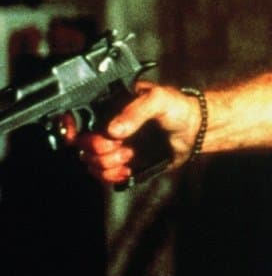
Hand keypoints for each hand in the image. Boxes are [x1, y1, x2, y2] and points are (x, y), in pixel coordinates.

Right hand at [69, 82, 203, 184]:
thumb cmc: (178, 107)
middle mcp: (109, 127)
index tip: (76, 137)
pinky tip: (126, 169)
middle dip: (97, 148)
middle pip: (82, 144)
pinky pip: (105, 175)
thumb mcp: (158, 99)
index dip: (71, 128)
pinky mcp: (124, 162)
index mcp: (111, 107)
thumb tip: (114, 130)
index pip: (79, 117)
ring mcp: (115, 146)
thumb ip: (135, 111)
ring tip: (128, 155)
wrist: (196, 130)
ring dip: (107, 163)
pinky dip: (112, 175)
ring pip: (91, 161)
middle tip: (118, 146)